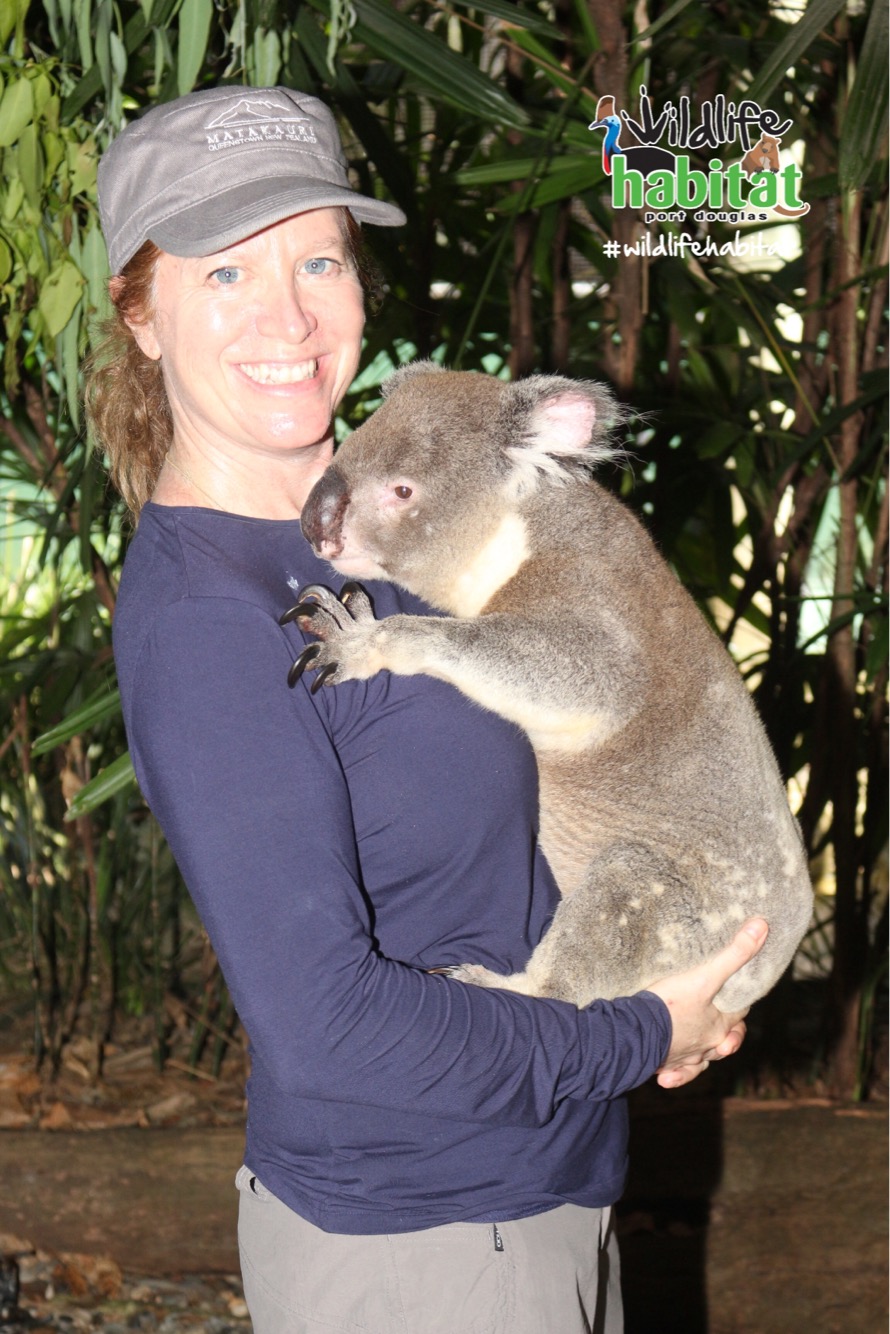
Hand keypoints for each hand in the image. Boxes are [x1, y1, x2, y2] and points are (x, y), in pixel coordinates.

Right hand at [646, 918, 768, 1089]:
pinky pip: (677, 1073)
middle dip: (729, 1036)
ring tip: (705, 1053)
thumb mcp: (704, 976)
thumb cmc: (670, 1006)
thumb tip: (762, 928)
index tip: (740, 992)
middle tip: (729, 1031)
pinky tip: (667, 1077)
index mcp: (719, 1026)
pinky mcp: (663, 1063)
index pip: (739, 1012)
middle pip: (725, 1040)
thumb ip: (733, 954)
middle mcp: (707, 1045)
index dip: (741, 1001)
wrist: (634, 1033)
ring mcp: (686, 1056)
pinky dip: (677, 1074)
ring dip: (704, 1056)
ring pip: (703, 1059)